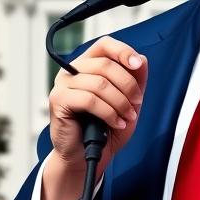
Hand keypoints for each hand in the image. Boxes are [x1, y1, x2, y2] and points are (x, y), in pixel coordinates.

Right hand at [42, 37, 147, 199]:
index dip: (123, 51)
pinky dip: (108, 112)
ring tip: (127, 117)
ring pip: (99, 84)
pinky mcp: (58, 101)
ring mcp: (63, 85)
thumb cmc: (106, 126)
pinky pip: (89, 100)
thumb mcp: (129, 100)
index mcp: (89, 64)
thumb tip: (141, 59)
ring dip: (120, 102)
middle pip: (106, 65)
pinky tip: (115, 122)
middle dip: (128, 86)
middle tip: (137, 104)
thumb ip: (136, 79)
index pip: (105, 45)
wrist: (89, 154)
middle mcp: (73, 70)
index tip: (138, 65)